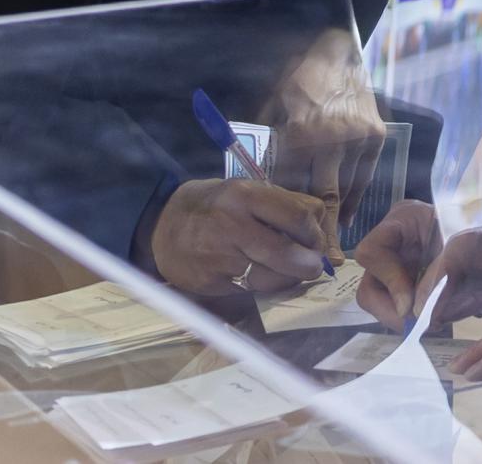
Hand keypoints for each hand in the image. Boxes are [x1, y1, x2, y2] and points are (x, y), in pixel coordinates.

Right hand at [147, 178, 330, 296]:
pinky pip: (255, 291)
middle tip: (312, 262)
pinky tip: (266, 275)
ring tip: (290, 270)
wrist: (162, 225)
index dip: (316, 233)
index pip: (300, 217)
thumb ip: (282, 203)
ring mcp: (222, 259)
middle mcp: (234, 226)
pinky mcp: (214, 284)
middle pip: (292, 255)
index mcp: (245, 196)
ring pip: (276, 279)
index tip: (315, 238)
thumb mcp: (244, 189)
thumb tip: (319, 222)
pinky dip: (268, 286)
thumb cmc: (213, 204)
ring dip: (292, 278)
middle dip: (311, 263)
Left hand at [261, 27, 385, 261]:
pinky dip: (354, 200)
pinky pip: (365, 178)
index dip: (287, 215)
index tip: (283, 240)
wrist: (339, 52)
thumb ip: (269, 144)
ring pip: (347, 190)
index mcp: (301, 133)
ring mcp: (359, 140)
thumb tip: (262, 180)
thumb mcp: (273, 107)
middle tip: (319, 263)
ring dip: (337, 220)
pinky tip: (344, 217)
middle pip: (323, 198)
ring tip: (330, 247)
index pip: (291, 185)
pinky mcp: (377, 138)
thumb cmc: (299, 79)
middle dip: (320, 233)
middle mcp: (333, 140)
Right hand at [355, 201, 481, 331]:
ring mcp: (406, 270)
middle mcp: (397, 247)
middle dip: (399, 312)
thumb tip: (415, 316)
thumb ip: (437, 280)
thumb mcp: (465, 249)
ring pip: (394, 307)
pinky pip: (418, 314)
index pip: (371, 252)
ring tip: (468, 305)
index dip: (388, 281)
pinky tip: (471, 304)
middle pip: (371, 289)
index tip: (412, 306)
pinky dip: (443, 315)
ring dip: (429, 316)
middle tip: (430, 323)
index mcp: (403, 221)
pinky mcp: (420, 290)